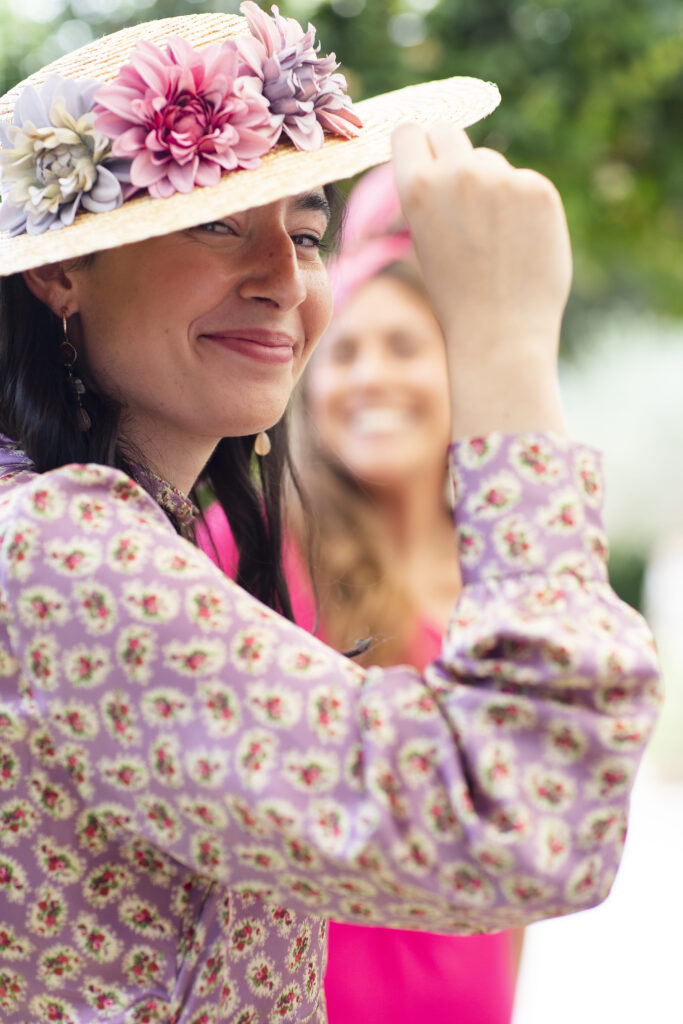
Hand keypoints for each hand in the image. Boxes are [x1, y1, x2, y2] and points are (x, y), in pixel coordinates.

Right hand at [391, 124, 569, 437]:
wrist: (499, 334)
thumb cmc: (457, 297)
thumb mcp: (425, 239)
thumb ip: (435, 195)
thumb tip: (454, 160)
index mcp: (416, 188)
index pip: (409, 132)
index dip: (416, 146)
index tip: (424, 160)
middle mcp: (457, 172)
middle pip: (449, 132)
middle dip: (452, 156)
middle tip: (461, 198)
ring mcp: (501, 178)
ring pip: (491, 162)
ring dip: (491, 186)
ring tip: (493, 241)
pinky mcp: (538, 189)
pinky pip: (525, 183)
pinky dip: (524, 208)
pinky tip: (520, 245)